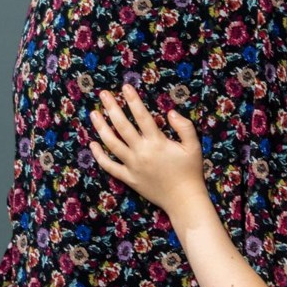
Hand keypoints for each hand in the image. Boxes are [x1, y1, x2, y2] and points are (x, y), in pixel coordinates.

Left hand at [90, 87, 205, 214]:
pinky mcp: (128, 178)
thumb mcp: (194, 146)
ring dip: (101, 127)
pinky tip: (92, 144)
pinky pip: (109, 166)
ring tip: (94, 114)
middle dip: (111, 108)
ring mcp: (132, 166)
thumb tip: (170, 112)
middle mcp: (141, 152)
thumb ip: (184, 127)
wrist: (184, 200)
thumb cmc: (190, 171)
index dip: (133, 100)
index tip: (125, 87)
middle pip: (122, 126)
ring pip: (111, 144)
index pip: (141, 116)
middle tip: (103, 94)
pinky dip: (99, 156)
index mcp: (157, 142)